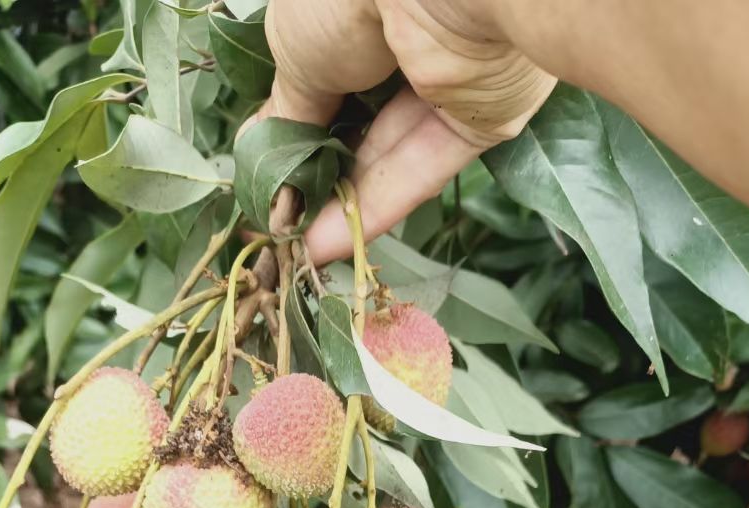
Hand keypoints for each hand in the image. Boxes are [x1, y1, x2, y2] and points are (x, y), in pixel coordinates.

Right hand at [254, 0, 555, 261]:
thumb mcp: (294, 51)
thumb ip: (288, 111)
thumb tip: (269, 164)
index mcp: (357, 5)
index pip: (323, 75)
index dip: (294, 127)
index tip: (266, 175)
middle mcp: (404, 34)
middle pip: (359, 120)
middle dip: (319, 172)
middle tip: (282, 220)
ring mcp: (445, 77)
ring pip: (390, 151)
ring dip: (342, 201)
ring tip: (298, 243)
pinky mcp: (481, 117)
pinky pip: (424, 166)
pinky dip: (377, 206)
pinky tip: (328, 241)